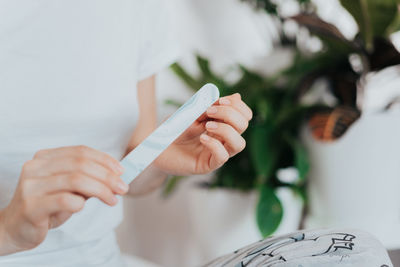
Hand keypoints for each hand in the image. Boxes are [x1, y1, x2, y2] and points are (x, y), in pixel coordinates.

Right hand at [0, 146, 127, 255]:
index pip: (80, 151)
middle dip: (107, 176)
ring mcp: (31, 186)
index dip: (104, 159)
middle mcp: (36, 167)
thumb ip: (87, 180)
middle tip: (123, 188)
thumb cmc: (46, 205)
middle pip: (81, 164)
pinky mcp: (31, 206)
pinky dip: (80, 202)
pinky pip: (64, 199)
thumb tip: (116, 177)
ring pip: (76, 180)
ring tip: (112, 199)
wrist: (15, 228)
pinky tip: (83, 207)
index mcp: (45, 158)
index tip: (121, 171)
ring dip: (100, 189)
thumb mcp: (68, 188)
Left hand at [155, 93, 251, 175]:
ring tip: (207, 125)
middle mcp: (223, 139)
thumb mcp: (194, 112)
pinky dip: (214, 145)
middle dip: (230, 114)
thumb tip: (237, 96)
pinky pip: (222, 157)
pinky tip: (202, 138)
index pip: (244, 116)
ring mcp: (216, 153)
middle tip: (210, 111)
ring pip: (239, 144)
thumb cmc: (174, 128)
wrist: (155, 144)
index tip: (221, 100)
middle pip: (243, 126)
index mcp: (222, 125)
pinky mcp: (207, 165)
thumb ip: (213, 104)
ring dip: (226, 130)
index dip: (238, 106)